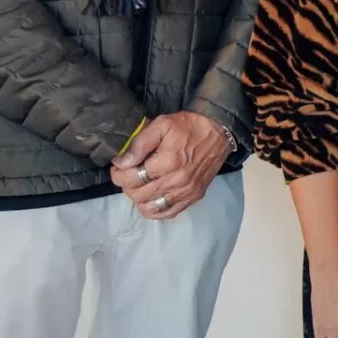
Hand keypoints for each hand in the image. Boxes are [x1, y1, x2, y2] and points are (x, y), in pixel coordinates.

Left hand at [112, 111, 229, 220]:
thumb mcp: (162, 124)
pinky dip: (154, 209)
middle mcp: (176, 181)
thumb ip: (139, 143)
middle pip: (137, 195)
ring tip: (139, 185)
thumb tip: (121, 162)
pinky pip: (167, 213)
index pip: (130, 178)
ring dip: (138, 198)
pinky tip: (152, 197)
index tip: (118, 165)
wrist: (219, 132)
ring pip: (149, 208)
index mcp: (167, 162)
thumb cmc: (189, 126)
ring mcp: (185, 192)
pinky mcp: (193, 197)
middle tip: (127, 173)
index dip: (117, 173)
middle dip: (126, 184)